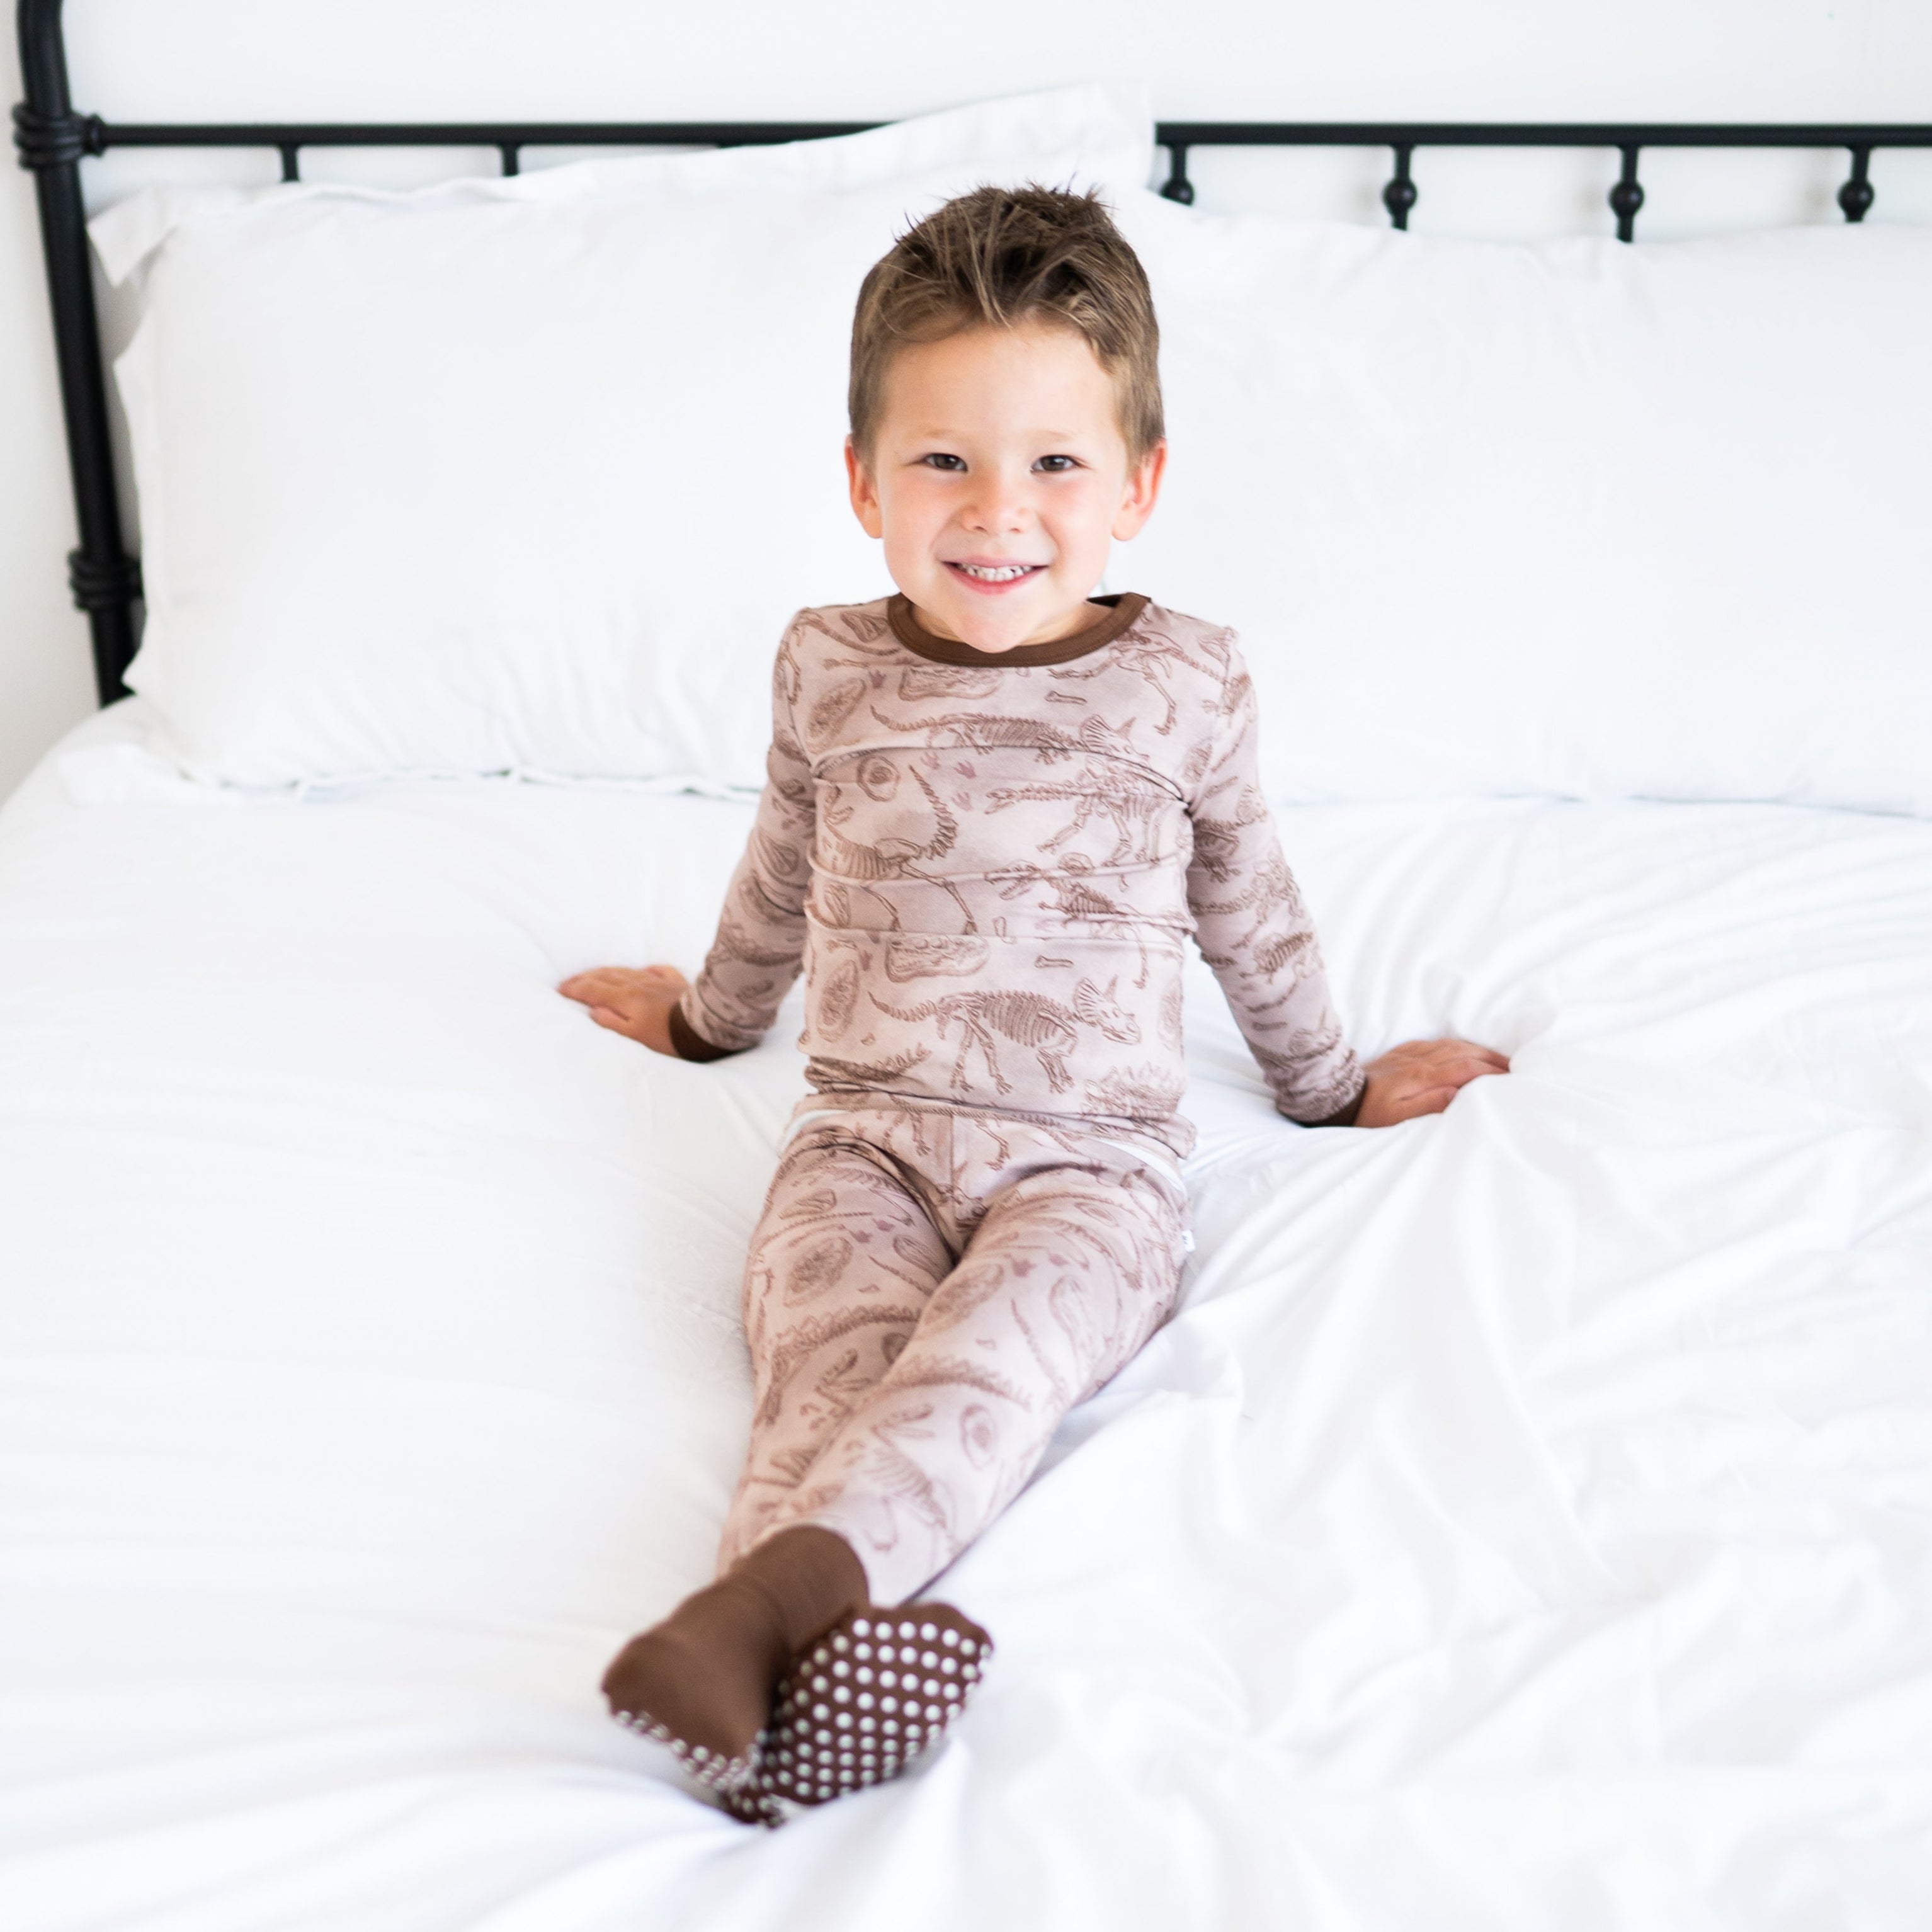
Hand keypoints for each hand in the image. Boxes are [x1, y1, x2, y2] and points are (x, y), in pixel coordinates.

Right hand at [558, 964, 688, 1056]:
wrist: (704, 1026)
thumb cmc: (669, 1037)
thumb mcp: (635, 1037)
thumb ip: (612, 1023)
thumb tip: (593, 1011)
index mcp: (626, 999)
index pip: (593, 991)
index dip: (575, 990)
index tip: (560, 990)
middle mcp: (639, 985)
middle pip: (606, 977)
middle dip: (585, 978)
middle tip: (569, 981)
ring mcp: (658, 981)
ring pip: (627, 971)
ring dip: (607, 971)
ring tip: (595, 974)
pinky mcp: (677, 983)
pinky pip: (659, 970)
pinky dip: (647, 969)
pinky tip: (645, 970)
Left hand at [1355, 1037, 1508, 1127]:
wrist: (1338, 1097)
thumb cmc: (1369, 1114)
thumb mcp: (1398, 1119)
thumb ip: (1429, 1105)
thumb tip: (1458, 1093)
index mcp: (1422, 1076)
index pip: (1465, 1068)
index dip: (1490, 1072)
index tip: (1511, 1077)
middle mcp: (1418, 1060)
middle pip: (1463, 1051)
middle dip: (1490, 1057)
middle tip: (1512, 1066)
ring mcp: (1409, 1055)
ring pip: (1450, 1044)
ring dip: (1475, 1049)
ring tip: (1494, 1057)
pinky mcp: (1400, 1054)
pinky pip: (1433, 1043)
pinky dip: (1453, 1044)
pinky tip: (1459, 1048)